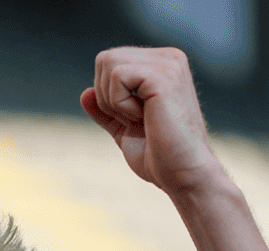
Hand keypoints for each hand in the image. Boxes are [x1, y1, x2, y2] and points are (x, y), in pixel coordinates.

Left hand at [79, 47, 226, 196]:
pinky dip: (119, 104)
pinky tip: (144, 118)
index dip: (107, 95)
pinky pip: (117, 76)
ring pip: (108, 63)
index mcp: (162, 65)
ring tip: (139, 119)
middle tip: (134, 120)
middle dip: (106, 96)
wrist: (183, 175)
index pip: (111, 62)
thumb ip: (105, 110)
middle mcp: (168, 57)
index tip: (133, 119)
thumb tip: (84, 92)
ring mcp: (168, 63)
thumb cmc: (160, 156)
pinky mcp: (163, 75)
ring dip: (112, 101)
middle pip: (105, 59)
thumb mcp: (124, 129)